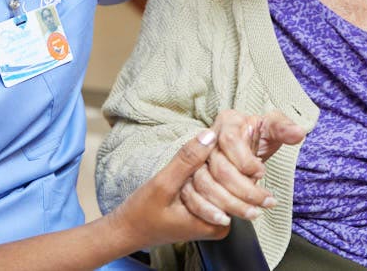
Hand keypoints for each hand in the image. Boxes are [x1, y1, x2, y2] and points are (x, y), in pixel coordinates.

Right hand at [112, 129, 229, 247]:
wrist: (129, 230)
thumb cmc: (143, 215)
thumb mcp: (163, 185)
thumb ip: (187, 161)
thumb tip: (210, 135)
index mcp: (218, 223)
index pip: (237, 183)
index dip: (224, 156)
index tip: (216, 139)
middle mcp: (223, 223)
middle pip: (233, 181)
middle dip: (219, 158)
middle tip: (207, 143)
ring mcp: (217, 216)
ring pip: (224, 180)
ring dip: (211, 162)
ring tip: (199, 152)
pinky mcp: (209, 208)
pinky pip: (216, 183)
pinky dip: (206, 169)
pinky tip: (195, 161)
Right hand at [181, 110, 304, 226]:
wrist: (243, 147)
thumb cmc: (257, 136)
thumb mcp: (272, 128)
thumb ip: (284, 128)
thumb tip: (298, 133)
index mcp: (226, 122)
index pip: (230, 141)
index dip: (246, 160)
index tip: (262, 172)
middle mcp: (207, 140)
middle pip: (218, 169)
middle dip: (244, 190)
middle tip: (266, 202)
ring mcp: (196, 161)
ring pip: (205, 186)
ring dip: (230, 204)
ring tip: (253, 214)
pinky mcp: (190, 180)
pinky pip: (192, 199)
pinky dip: (209, 212)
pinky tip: (226, 219)